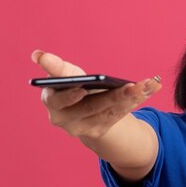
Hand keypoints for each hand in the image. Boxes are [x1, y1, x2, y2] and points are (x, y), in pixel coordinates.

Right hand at [31, 50, 161, 139]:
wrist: (83, 113)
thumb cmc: (73, 87)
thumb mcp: (68, 75)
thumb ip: (57, 66)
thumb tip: (37, 55)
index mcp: (51, 98)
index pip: (57, 93)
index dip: (65, 89)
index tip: (74, 84)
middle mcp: (62, 117)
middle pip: (91, 106)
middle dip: (113, 95)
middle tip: (131, 86)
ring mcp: (80, 128)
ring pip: (109, 112)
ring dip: (129, 99)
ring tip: (145, 86)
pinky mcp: (97, 132)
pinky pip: (118, 116)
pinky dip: (134, 102)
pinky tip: (148, 89)